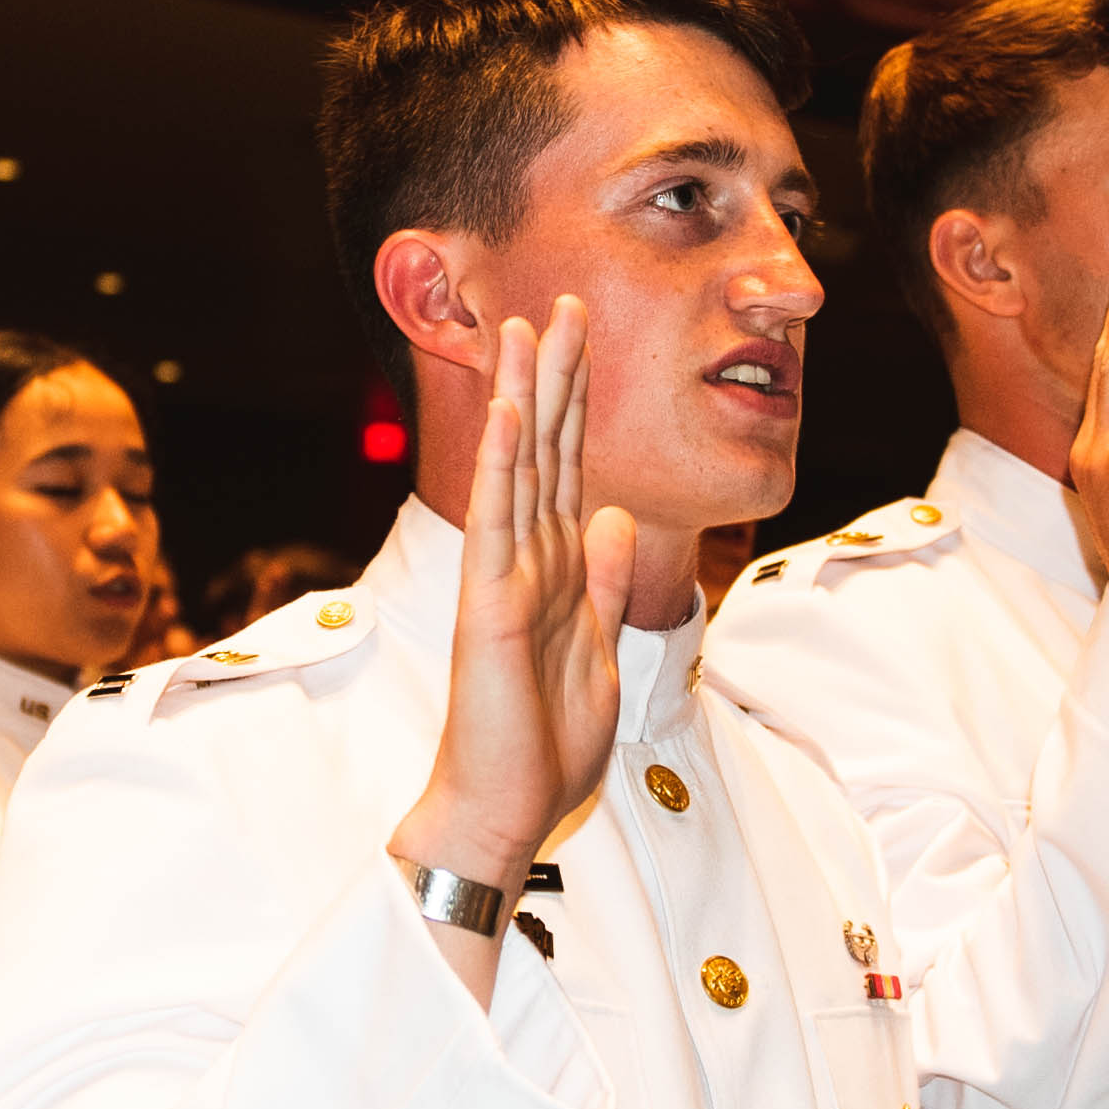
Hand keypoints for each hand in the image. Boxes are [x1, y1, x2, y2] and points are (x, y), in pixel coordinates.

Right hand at [392, 299, 632, 977]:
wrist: (505, 807)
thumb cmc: (543, 743)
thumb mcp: (600, 651)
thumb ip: (605, 582)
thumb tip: (617, 516)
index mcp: (558, 569)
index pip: (570, 468)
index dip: (579, 402)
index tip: (582, 338)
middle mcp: (529, 560)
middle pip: (547, 451)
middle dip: (556, 376)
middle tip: (561, 300)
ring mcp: (506, 577)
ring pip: (519, 470)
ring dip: (525, 399)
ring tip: (525, 330)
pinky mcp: (491, 605)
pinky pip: (500, 525)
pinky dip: (507, 469)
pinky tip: (513, 418)